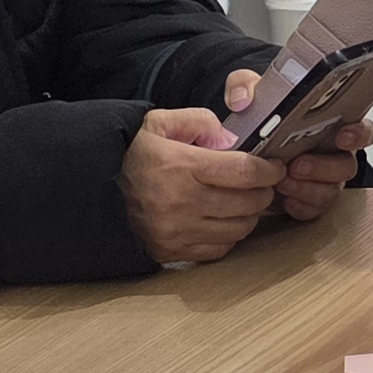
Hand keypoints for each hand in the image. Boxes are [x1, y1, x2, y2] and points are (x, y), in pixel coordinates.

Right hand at [121, 105, 279, 266]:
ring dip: (249, 215)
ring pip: (239, 229)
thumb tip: (231, 140)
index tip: (275, 167)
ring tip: (244, 201)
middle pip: (248, 203)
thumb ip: (199, 121)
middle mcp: (181, 202)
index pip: (244, 172)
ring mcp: (177, 231)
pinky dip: (229, 235)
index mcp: (181, 166)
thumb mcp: (160, 123)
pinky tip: (223, 220)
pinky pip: (220, 248)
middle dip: (264, 192)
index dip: (269, 170)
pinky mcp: (173, 251)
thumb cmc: (134, 156)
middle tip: (263, 183)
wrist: (96, 191)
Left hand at [225, 69, 368, 228]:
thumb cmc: (260, 121)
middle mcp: (334, 155)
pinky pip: (313, 210)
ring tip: (282, 182)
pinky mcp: (310, 200)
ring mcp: (325, 180)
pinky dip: (299, 205)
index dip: (359, 133)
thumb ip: (244, 86)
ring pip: (330, 191)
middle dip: (324, 167)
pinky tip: (284, 199)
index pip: (362, 129)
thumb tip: (243, 99)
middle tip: (297, 164)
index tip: (344, 135)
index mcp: (332, 126)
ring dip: (308, 188)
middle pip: (347, 165)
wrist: (245, 155)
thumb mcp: (250, 93)